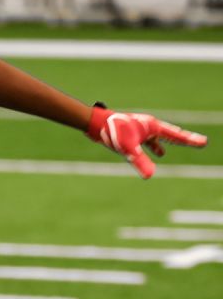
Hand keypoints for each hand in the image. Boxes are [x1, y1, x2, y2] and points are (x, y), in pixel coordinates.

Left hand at [87, 105, 207, 178]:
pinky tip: (157, 153)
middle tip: (198, 142)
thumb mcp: (128, 148)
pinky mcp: (132, 132)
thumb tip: (149, 176)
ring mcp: (141, 128)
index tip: (204, 142)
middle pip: (172, 134)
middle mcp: (149, 125)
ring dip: (166, 144)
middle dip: (184, 140)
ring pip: (158, 138)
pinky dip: (154, 146)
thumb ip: (140, 161)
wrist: (95, 122)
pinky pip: (148, 140)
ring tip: (169, 152)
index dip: (190, 140)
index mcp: (153, 126)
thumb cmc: (112, 131)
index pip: (176, 135)